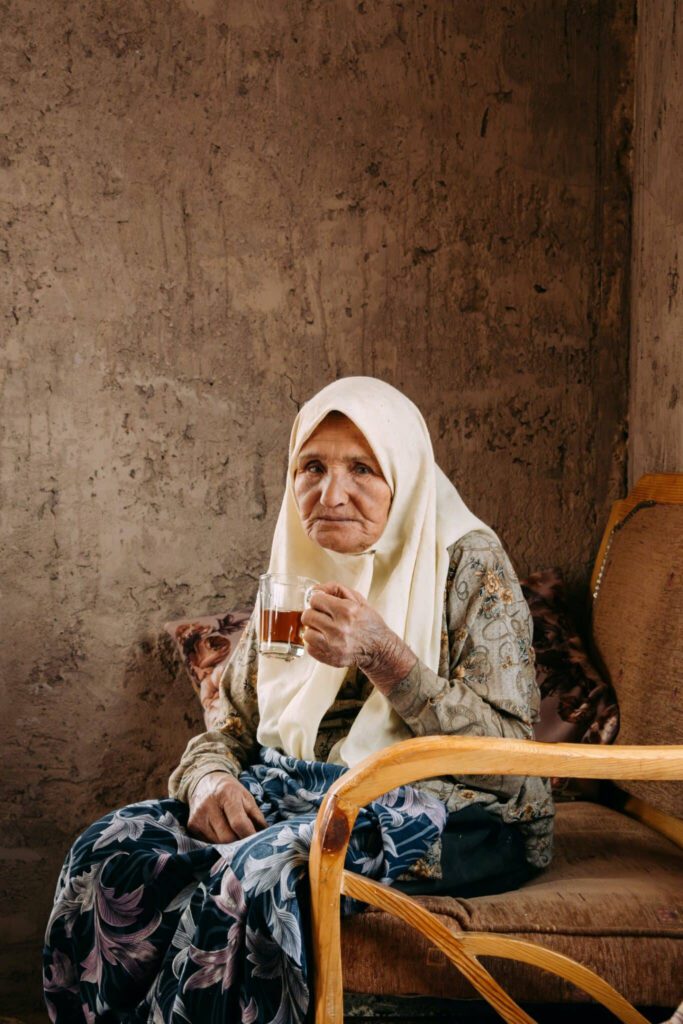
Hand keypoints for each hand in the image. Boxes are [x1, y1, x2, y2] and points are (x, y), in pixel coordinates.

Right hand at [187, 771, 266, 843]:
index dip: (249, 835)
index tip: (256, 842)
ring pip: (217, 843)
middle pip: (227, 837)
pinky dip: (218, 842)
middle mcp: (209, 805)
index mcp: (226, 794)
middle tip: (246, 841)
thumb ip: (257, 817)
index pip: (238, 823)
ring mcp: (198, 816)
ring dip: (229, 844)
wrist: (204, 781)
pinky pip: (208, 842)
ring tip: (235, 836)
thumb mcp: (247, 797)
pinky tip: (222, 833)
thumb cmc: (230, 790)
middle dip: (239, 842)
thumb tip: (266, 836)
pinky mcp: (192, 825)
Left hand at [300, 582, 416, 692]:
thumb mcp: (358, 600)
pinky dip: (315, 644)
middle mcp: (339, 629)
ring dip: (314, 630)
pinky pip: (310, 648)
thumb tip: (314, 589)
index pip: (315, 600)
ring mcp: (334, 646)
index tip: (323, 603)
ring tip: (324, 630)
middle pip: (307, 616)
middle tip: (323, 617)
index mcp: (347, 611)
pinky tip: (326, 640)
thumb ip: (336, 589)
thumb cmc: (369, 623)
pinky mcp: (330, 658)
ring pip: (307, 633)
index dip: (318, 600)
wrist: (379, 649)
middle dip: (314, 614)